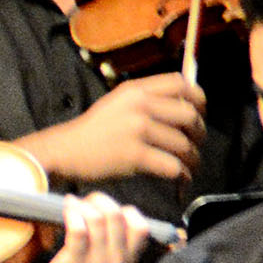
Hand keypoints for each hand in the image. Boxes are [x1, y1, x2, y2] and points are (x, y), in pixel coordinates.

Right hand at [25, 74, 204, 186]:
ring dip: (192, 158)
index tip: (198, 112)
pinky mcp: (135, 155)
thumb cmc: (91, 131)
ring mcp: (138, 130)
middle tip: (194, 144)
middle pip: (189, 115)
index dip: (197, 98)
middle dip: (199, 132)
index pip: (181, 83)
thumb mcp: (116, 104)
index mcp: (136, 90)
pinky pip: (172, 166)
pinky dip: (182, 175)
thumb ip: (145, 101)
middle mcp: (140, 106)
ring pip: (183, 144)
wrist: (63, 151)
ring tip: (189, 165)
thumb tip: (183, 108)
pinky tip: (181, 179)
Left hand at [36, 193, 157, 262]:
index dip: (126, 211)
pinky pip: (78, 231)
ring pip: (97, 219)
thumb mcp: (108, 257)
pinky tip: (68, 211)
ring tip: (73, 206)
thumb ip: (115, 236)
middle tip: (86, 202)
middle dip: (99, 200)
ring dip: (82, 205)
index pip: (141, 227)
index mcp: (131, 258)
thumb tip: (106, 204)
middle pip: (115, 215)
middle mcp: (119, 262)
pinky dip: (73, 214)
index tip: (111, 210)